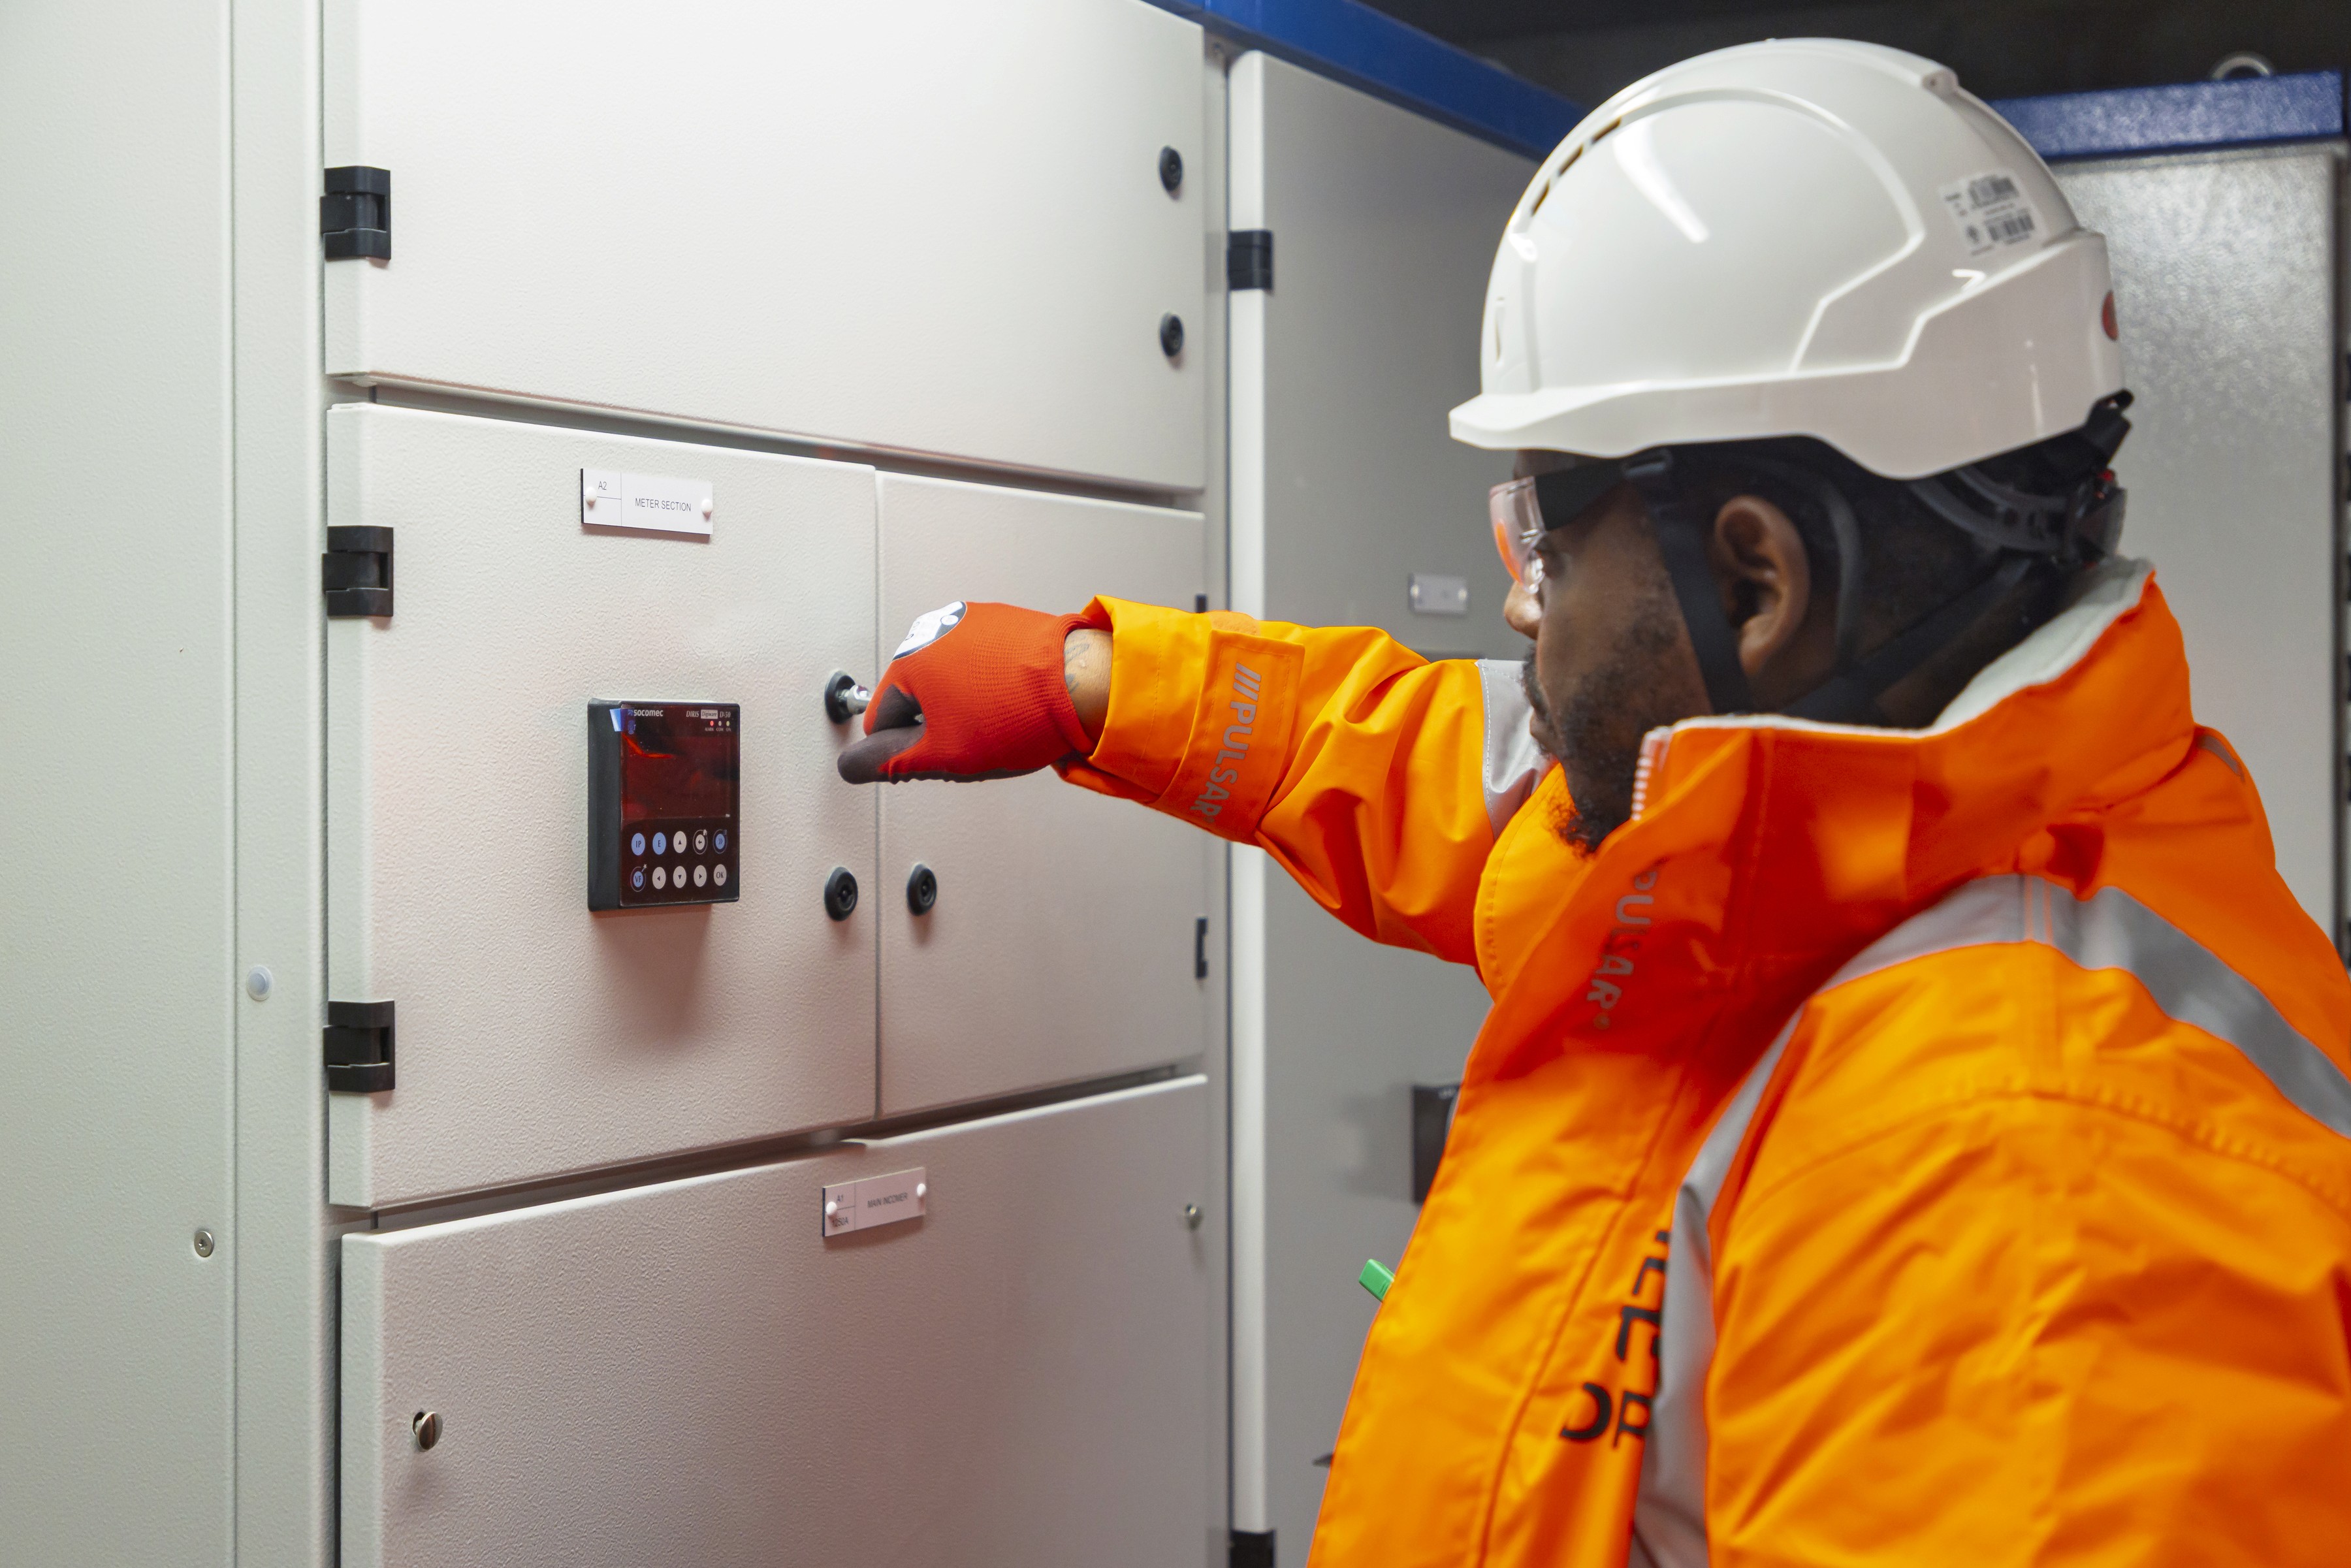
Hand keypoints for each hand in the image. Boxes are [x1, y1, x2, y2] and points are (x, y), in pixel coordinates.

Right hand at [836, 601, 1105, 782]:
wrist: (1083, 682)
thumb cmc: (1017, 713)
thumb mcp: (944, 754)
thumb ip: (893, 761)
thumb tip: (855, 766)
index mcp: (911, 659)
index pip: (883, 717)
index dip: (903, 749)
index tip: (926, 760)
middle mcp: (937, 630)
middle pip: (920, 694)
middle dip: (938, 722)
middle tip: (971, 744)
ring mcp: (974, 622)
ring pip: (953, 677)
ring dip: (967, 702)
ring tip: (1001, 723)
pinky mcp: (1007, 622)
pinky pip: (985, 662)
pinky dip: (993, 684)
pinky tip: (1016, 703)